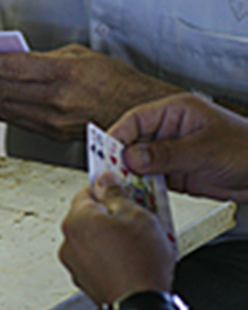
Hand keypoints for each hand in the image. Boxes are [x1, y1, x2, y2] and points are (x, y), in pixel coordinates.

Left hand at [0, 44, 180, 140]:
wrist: (135, 112)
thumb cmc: (114, 81)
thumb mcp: (80, 56)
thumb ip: (45, 57)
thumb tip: (14, 57)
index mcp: (64, 74)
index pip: (14, 67)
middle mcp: (56, 99)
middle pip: (4, 89)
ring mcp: (52, 120)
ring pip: (6, 107)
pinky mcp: (51, 133)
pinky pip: (17, 120)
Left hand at [59, 173, 175, 305]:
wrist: (140, 306)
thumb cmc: (140, 263)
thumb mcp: (136, 214)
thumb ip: (116, 193)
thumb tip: (106, 180)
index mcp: (77, 220)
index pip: (86, 192)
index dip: (108, 189)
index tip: (122, 191)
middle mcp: (69, 241)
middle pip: (88, 216)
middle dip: (111, 215)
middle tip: (137, 218)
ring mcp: (74, 263)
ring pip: (92, 240)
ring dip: (110, 237)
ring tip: (138, 243)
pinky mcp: (84, 280)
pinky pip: (95, 260)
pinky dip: (109, 257)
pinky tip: (131, 260)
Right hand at [109, 93, 247, 201]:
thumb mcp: (205, 150)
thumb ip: (166, 154)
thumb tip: (132, 157)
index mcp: (175, 113)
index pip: (135, 120)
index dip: (117, 136)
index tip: (104, 154)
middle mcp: (169, 131)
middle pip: (132, 143)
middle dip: (120, 160)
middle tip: (109, 176)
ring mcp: (171, 153)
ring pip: (139, 164)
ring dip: (130, 177)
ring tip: (121, 189)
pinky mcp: (176, 174)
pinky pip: (151, 181)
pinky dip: (143, 189)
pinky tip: (138, 197)